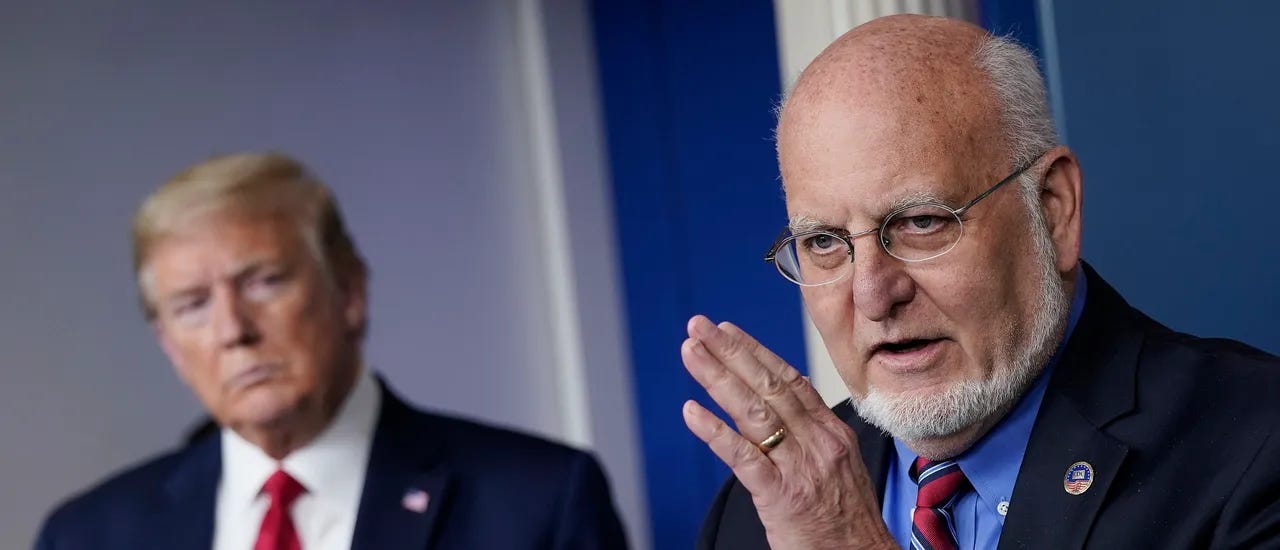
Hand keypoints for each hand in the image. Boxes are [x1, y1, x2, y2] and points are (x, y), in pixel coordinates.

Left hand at [681, 315, 894, 549]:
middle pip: (768, 385)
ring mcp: (800, 467)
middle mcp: (817, 442)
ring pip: (753, 410)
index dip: (755, 351)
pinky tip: (691, 411)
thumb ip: (812, 433)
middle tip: (698, 326)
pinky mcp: (781, 495)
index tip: (728, 330)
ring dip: (717, 377)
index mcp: (831, 432)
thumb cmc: (848, 522)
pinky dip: (714, 431)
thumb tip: (787, 401)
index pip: (789, 379)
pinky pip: (743, 456)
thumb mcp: (840, 465)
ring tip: (690, 352)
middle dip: (729, 351)